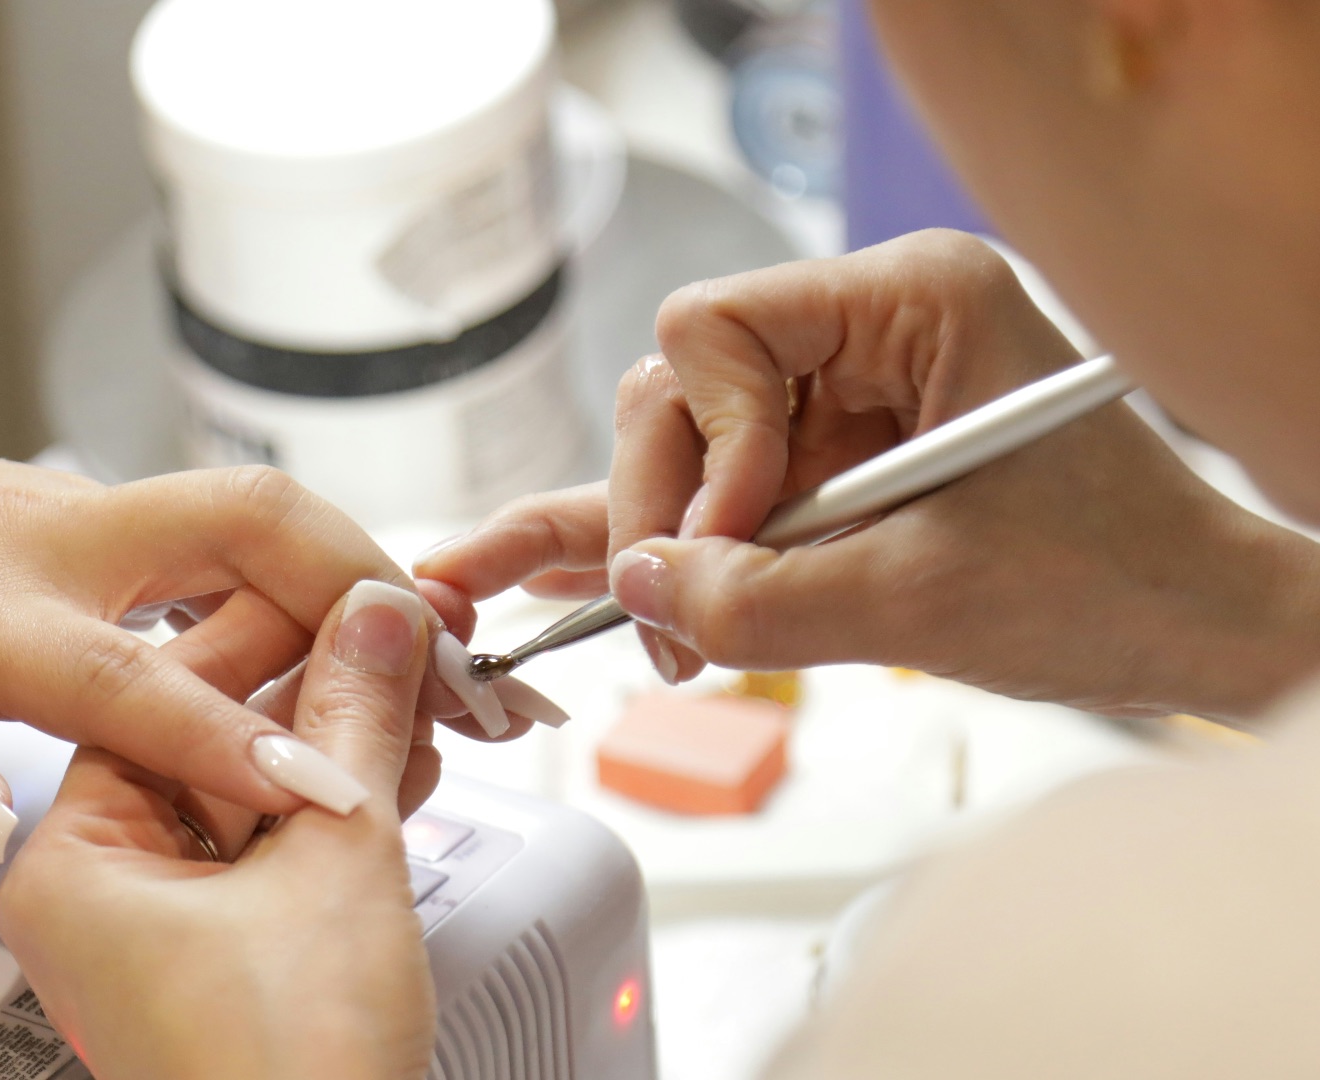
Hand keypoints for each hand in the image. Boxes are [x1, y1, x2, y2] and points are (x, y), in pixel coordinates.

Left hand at [0, 370, 545, 865]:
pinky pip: (214, 533)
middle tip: (454, 666)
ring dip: (351, 573)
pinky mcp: (81, 513)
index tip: (336, 789)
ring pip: (246, 512)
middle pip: (245, 519)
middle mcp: (46, 538)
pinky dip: (295, 576)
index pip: (132, 677)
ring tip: (432, 663)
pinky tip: (328, 641)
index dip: (239, 740)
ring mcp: (72, 511)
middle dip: (364, 582)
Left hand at [0, 580, 436, 1079]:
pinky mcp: (215, 961)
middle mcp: (98, 892)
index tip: (347, 591)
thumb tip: (377, 617)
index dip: (269, 630)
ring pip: (243, 793)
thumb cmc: (285, 1076)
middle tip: (395, 640)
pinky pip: (266, 851)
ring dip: (333, 747)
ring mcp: (156, 931)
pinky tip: (398, 767)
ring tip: (415, 699)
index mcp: (73, 861)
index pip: (158, 692)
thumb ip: (353, 721)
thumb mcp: (335, 861)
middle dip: (311, 692)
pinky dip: (331, 810)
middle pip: (202, 737)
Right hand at [419, 231, 1319, 720]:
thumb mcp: (920, 601)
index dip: (701, 443)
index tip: (729, 542)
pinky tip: (595, 583)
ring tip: (674, 636)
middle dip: (667, 508)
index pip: (714, 328)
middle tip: (671, 619)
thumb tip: (637, 585)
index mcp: (912, 300)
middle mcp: (869, 328)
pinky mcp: (837, 462)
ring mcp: (848, 395)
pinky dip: (684, 548)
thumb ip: (759, 597)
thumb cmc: (1114, 587)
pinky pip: (726, 492)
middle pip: (683, 389)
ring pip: (688, 447)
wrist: (1198, 634)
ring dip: (670, 543)